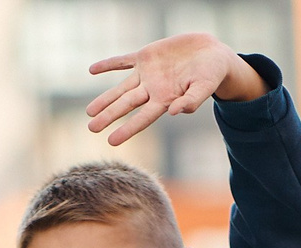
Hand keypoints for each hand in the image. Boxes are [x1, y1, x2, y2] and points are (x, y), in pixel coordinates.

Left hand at [85, 33, 266, 145]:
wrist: (211, 53)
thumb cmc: (211, 74)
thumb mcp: (205, 86)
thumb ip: (191, 100)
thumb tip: (175, 113)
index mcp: (166, 100)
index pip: (143, 118)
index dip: (127, 129)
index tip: (111, 141)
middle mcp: (153, 90)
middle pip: (126, 105)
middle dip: (109, 116)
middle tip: (92, 128)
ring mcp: (147, 74)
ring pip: (121, 88)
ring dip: (105, 98)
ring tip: (89, 112)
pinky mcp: (146, 57)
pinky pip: (123, 61)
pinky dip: (109, 64)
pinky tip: (92, 70)